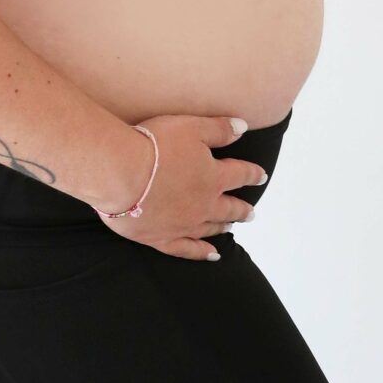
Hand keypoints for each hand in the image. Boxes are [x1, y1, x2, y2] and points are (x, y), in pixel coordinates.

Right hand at [98, 114, 268, 261]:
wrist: (121, 174)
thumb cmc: (155, 146)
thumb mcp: (192, 127)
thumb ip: (219, 129)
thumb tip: (242, 127)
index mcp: (214, 177)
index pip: (241, 174)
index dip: (252, 174)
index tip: (261, 176)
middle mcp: (204, 204)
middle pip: (229, 207)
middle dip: (241, 209)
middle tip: (251, 213)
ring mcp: (184, 224)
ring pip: (210, 228)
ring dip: (222, 227)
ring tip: (230, 227)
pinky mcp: (162, 238)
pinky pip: (187, 249)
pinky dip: (201, 253)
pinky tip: (211, 255)